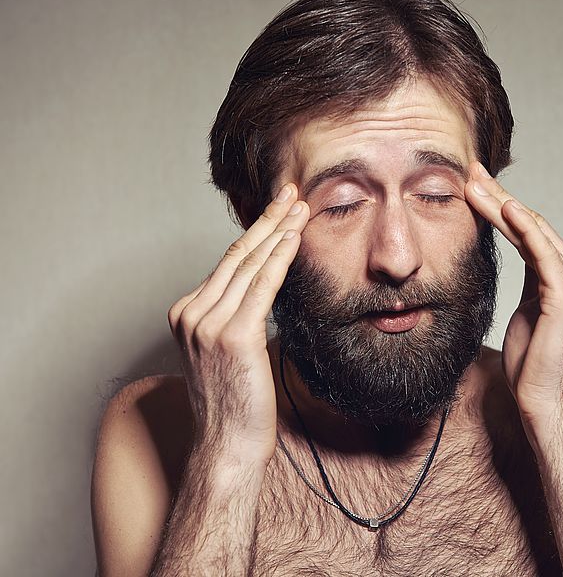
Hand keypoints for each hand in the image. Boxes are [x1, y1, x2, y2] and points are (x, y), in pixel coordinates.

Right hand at [167, 183, 308, 464]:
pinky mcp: (233, 336)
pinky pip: (262, 286)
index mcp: (187, 313)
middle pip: (236, 255)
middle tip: (291, 192)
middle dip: (268, 219)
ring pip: (249, 265)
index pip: (227, 263)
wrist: (227, 446)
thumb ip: (237, 318)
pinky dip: (280, 258)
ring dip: (279, 231)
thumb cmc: (235, 405)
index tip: (277, 210)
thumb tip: (267, 291)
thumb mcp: (228, 352)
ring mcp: (208, 324)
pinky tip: (295, 237)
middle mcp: (191, 313)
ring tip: (301, 207)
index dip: (255, 233)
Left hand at [465, 162, 562, 425]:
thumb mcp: (526, 312)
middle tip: (470, 170)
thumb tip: (513, 262)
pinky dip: (526, 229)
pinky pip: (543, 254)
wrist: (545, 401)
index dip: (501, 206)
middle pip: (530, 225)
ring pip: (533, 232)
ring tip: (475, 183)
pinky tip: (508, 207)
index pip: (529, 231)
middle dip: (498, 196)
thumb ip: (528, 285)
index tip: (474, 185)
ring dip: (502, 204)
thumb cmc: (532, 363)